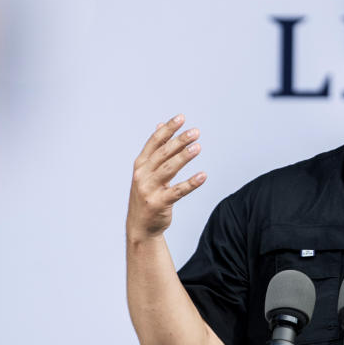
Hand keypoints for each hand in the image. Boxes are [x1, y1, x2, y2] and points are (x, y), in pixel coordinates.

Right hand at [127, 114, 205, 240]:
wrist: (140, 226)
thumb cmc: (147, 194)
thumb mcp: (146, 171)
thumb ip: (155, 150)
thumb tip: (160, 126)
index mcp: (140, 164)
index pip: (154, 142)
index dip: (168, 129)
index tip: (181, 118)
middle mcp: (142, 175)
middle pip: (163, 153)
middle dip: (179, 141)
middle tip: (195, 132)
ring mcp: (149, 189)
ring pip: (168, 169)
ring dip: (183, 157)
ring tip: (198, 147)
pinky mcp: (159, 203)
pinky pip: (177, 191)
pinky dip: (191, 183)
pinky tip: (203, 176)